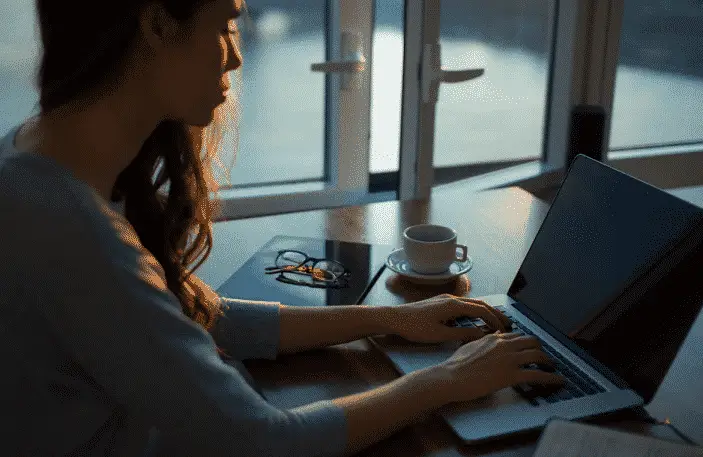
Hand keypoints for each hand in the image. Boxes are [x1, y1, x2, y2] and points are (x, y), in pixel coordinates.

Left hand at [390, 294, 512, 343]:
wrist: (394, 318)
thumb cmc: (415, 327)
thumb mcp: (440, 335)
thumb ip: (462, 334)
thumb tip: (481, 335)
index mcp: (453, 305)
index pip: (481, 310)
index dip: (495, 320)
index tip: (504, 330)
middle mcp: (451, 298)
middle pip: (479, 304)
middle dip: (494, 313)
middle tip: (507, 324)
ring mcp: (445, 299)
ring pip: (471, 304)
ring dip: (484, 312)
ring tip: (494, 323)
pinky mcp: (440, 302)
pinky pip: (462, 305)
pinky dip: (473, 312)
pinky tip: (474, 321)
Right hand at [434, 333, 563, 403]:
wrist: (451, 377)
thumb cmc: (455, 365)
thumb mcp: (469, 345)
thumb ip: (483, 341)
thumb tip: (492, 337)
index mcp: (494, 338)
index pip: (517, 336)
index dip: (527, 343)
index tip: (531, 349)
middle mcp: (504, 345)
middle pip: (532, 342)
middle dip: (541, 350)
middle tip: (544, 359)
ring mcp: (509, 359)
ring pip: (538, 355)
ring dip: (549, 363)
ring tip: (553, 369)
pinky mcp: (511, 375)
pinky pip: (537, 375)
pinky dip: (551, 378)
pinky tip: (558, 382)